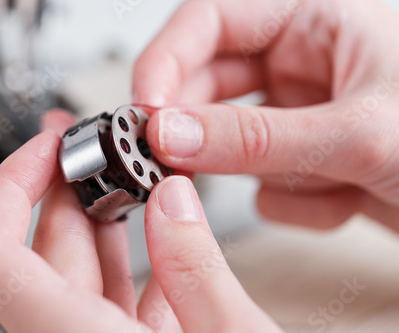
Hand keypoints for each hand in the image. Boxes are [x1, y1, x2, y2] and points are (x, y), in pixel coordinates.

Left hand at [0, 110, 280, 332]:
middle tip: (98, 140)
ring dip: (105, 211)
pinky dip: (142, 250)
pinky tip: (164, 220)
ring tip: (130, 167)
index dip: (8, 189)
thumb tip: (174, 200)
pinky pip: (123, 290)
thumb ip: (199, 271)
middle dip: (70, 183)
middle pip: (46, 248)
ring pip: (84, 266)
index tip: (47, 148)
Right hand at [133, 0, 398, 229]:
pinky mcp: (301, 160)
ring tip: (325, 182)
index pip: (208, 21)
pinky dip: (299, 201)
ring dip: (272, 174)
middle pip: (209, 87)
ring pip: (234, 145)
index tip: (144, 111)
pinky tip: (346, 197)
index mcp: (313, 17)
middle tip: (174, 161)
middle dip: (200, 131)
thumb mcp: (359, 130)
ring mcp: (297, 115)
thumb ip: (256, 136)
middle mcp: (299, 63)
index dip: (166, 63)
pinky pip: (264, 185)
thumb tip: (173, 133)